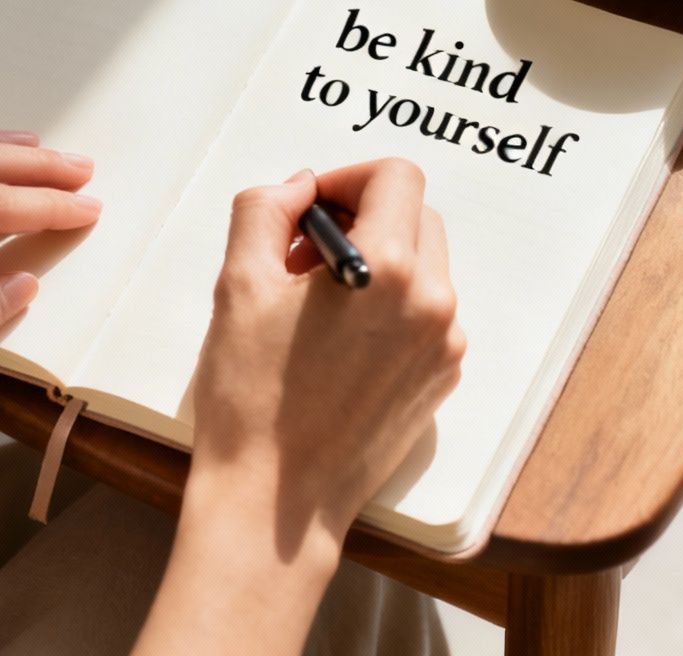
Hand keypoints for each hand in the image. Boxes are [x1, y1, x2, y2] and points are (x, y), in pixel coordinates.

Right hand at [136, 159, 462, 655]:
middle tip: (300, 256)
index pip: (396, 177)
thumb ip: (266, 208)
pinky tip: (337, 340)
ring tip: (314, 303)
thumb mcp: (239, 284)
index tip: (310, 206)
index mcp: (389, 270)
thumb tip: (300, 186)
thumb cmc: (251, 400)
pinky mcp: (440, 378)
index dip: (347, 177)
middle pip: (415, 215)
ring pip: (423, 264)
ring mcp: (444, 345)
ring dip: (375, 260)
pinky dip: (389, 305)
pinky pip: (426, 312)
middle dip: (360, 217)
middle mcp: (433, 303)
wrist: (276, 505)